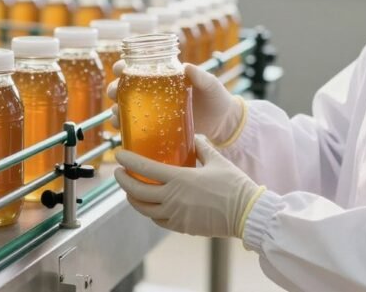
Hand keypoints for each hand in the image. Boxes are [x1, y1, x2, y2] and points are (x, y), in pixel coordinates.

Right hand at [107, 62, 243, 143]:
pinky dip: (126, 129)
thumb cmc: (216, 98)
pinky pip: (136, 127)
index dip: (124, 66)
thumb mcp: (210, 85)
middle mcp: (155, 92)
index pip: (138, 66)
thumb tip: (187, 67)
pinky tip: (122, 132)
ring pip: (126, 108)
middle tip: (114, 94)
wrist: (223, 122)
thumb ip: (201, 77)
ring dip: (116, 111)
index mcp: (165, 76)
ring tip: (116, 118)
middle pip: (126, 88)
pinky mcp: (157, 127)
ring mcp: (155, 110)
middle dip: (114, 89)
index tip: (118, 69)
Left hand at [114, 136, 265, 237]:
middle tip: (118, 172)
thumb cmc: (234, 185)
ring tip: (130, 189)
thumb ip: (202, 147)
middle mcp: (173, 198)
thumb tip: (194, 137)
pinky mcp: (181, 227)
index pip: (145, 168)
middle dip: (123, 181)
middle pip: (137, 191)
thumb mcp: (217, 160)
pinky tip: (150, 204)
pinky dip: (149, 211)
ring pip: (144, 209)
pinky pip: (157, 220)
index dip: (128, 161)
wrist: (246, 214)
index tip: (118, 155)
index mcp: (180, 179)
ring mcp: (175, 215)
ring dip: (133, 198)